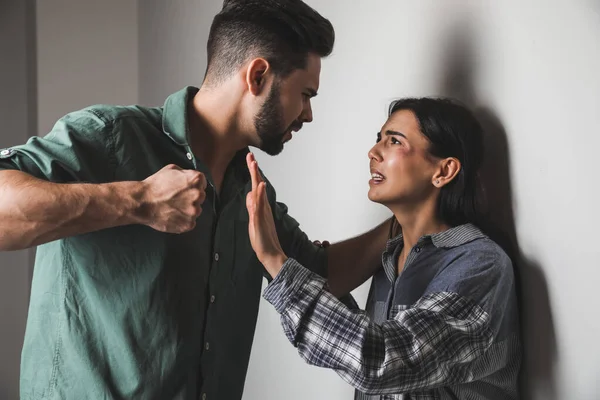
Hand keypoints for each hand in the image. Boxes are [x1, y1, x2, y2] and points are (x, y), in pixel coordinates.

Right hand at [138, 164, 206, 232]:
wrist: (143, 202)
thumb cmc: (155, 186)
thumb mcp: (171, 169)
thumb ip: (185, 172)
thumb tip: (190, 176)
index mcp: (196, 180)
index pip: (202, 183)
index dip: (192, 186)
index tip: (185, 190)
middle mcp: (198, 195)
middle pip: (200, 197)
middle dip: (191, 198)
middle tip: (177, 199)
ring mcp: (194, 211)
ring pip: (195, 210)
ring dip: (187, 210)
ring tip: (173, 208)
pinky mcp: (189, 223)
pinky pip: (190, 222)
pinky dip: (183, 221)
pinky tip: (172, 215)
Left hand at [245, 153, 286, 276]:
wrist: (271, 254)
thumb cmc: (262, 240)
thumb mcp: (254, 221)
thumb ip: (252, 207)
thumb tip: (250, 194)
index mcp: (260, 206)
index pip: (255, 187)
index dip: (253, 174)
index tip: (250, 160)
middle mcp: (263, 207)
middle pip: (258, 185)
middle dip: (254, 170)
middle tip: (250, 156)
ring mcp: (262, 213)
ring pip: (259, 192)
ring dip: (257, 178)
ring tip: (254, 164)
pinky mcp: (260, 221)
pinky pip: (260, 206)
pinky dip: (260, 195)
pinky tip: (260, 186)